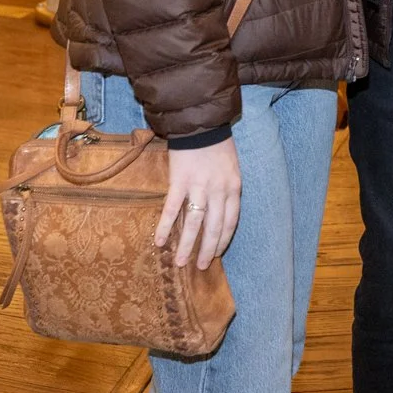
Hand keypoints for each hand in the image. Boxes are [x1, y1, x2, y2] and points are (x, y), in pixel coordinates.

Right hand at [157, 139, 240, 270]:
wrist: (201, 125)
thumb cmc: (218, 146)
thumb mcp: (232, 169)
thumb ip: (227, 191)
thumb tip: (220, 213)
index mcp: (233, 188)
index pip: (230, 222)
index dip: (223, 241)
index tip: (215, 255)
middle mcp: (218, 191)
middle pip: (214, 228)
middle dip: (206, 250)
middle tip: (199, 267)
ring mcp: (199, 187)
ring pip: (194, 223)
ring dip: (187, 245)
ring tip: (180, 263)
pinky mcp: (180, 181)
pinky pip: (172, 209)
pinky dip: (165, 226)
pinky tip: (159, 241)